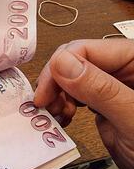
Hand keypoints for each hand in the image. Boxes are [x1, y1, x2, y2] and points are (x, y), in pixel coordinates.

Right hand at [35, 39, 133, 168]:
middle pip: (77, 61)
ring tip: (57, 114)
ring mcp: (115, 87)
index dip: (60, 67)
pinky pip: (78, 95)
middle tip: (45, 106)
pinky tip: (64, 117)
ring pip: (74, 77)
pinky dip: (65, 105)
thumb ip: (100, 90)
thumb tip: (61, 62)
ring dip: (58, 95)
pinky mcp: (107, 103)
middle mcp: (125, 69)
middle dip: (56, 83)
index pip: (88, 49)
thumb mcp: (133, 119)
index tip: (44, 94)